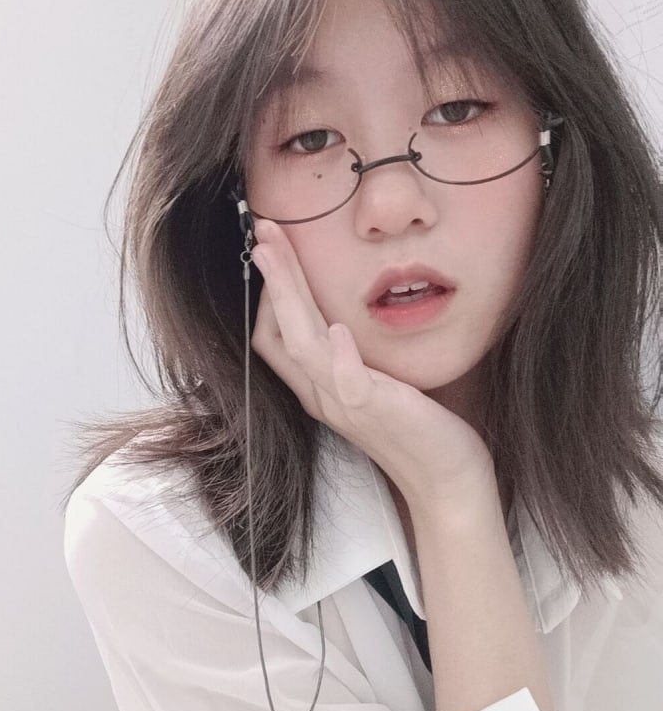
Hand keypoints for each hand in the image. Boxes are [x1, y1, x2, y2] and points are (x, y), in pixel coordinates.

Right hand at [249, 219, 498, 522]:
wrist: (448, 481)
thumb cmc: (420, 429)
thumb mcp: (378, 384)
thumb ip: (355, 355)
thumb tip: (345, 316)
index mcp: (320, 388)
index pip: (273, 336)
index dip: (268, 291)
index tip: (272, 246)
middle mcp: (323, 396)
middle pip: (277, 331)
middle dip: (270, 277)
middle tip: (263, 229)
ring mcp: (346, 404)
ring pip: (301, 345)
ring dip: (287, 295)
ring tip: (275, 252)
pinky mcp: (377, 411)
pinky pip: (348, 382)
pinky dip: (338, 355)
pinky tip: (337, 327)